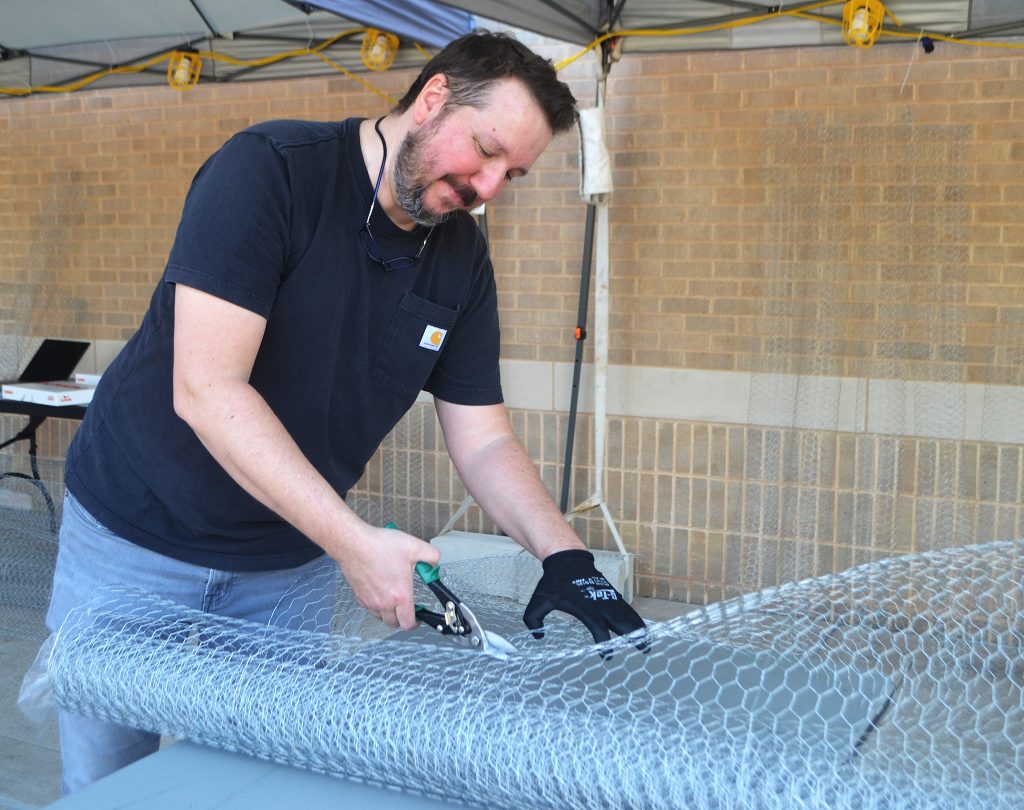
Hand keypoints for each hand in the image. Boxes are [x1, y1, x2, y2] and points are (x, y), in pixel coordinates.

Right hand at [335, 525, 439, 630]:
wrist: (354, 543)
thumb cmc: (380, 546)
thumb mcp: (414, 546)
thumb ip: (431, 556)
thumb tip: (435, 562)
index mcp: (400, 595)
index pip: (408, 622)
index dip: (415, 624)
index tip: (419, 618)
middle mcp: (384, 602)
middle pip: (394, 623)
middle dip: (402, 619)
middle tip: (407, 608)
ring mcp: (369, 601)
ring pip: (381, 617)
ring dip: (389, 613)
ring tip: (394, 600)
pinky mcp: (359, 595)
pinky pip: (370, 608)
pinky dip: (376, 605)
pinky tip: (380, 592)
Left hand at [523, 549, 648, 652]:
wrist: (568, 559)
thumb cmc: (553, 581)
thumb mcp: (539, 600)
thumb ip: (533, 619)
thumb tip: (538, 636)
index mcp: (584, 606)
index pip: (598, 627)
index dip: (603, 641)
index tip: (607, 656)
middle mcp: (599, 602)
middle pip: (620, 621)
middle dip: (632, 635)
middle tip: (643, 649)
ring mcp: (607, 597)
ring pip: (626, 615)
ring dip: (638, 628)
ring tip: (648, 643)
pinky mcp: (610, 594)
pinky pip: (625, 608)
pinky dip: (634, 618)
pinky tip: (640, 629)